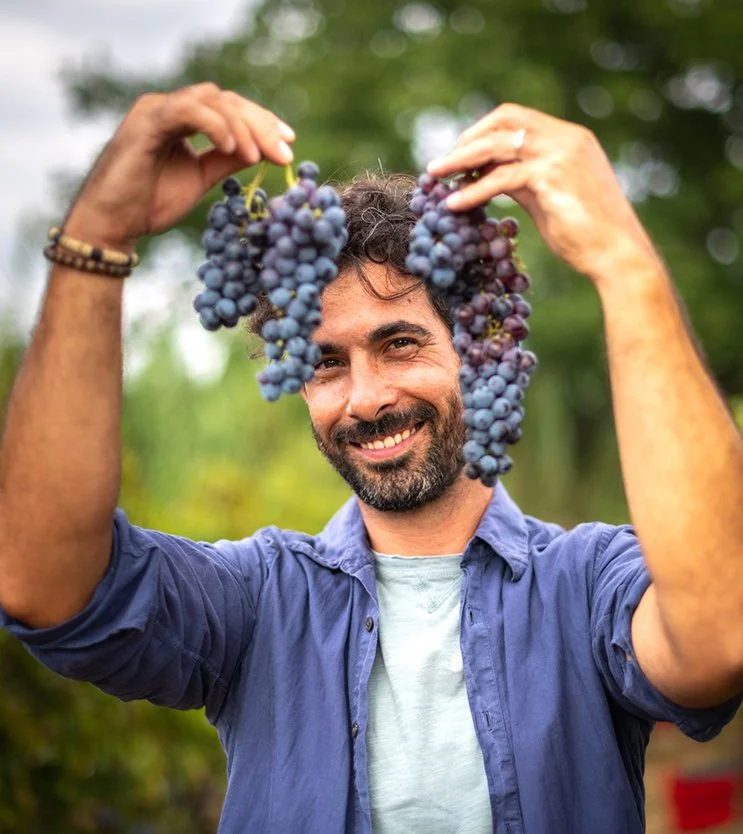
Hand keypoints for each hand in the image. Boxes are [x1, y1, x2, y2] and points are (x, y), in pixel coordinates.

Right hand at [63, 83, 295, 251]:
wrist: (113, 224)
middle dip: (261, 125)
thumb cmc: (150, 204)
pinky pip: (188, 110)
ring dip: (242, 127)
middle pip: (227, 100)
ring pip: (212, 100)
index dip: (263, 122)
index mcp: (183, 121)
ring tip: (257, 157)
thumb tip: (260, 152)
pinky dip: (215, 125)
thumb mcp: (201, 180)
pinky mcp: (147, 121)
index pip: (230, 109)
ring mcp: (157, 110)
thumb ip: (226, 162)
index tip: (288, 143)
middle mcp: (170, 108)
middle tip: (284, 151)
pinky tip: (231, 149)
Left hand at [427, 103, 660, 283]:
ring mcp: (561, 154)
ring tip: (434, 177)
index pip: (514, 117)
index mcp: (569, 137)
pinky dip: (473, 190)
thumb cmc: (585, 234)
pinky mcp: (552, 177)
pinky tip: (453, 204)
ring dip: (460, 160)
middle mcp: (566, 137)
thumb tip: (486, 175)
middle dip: (466, 139)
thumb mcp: (548, 198)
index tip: (457, 154)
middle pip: (503, 120)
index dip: (481, 132)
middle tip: (439, 165)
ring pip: (498, 146)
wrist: (618, 256)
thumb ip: (522, 180)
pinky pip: (500, 179)